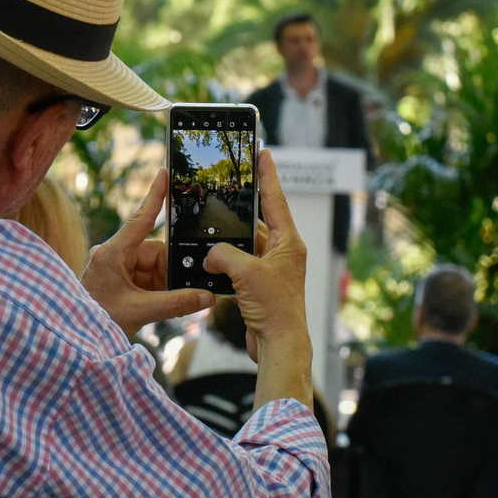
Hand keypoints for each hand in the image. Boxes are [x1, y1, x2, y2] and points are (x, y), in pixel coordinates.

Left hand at [82, 169, 213, 338]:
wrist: (75, 340)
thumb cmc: (97, 322)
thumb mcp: (140, 311)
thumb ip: (176, 303)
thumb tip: (206, 297)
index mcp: (112, 253)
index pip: (140, 219)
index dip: (154, 196)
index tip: (163, 173)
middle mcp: (113, 255)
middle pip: (155, 252)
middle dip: (169, 272)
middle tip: (183, 290)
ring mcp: (115, 268)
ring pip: (153, 268)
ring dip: (163, 285)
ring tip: (159, 305)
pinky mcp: (118, 280)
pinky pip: (146, 279)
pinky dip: (156, 291)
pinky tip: (157, 305)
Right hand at [204, 149, 307, 360]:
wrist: (279, 344)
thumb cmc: (275, 308)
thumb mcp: (245, 273)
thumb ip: (223, 254)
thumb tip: (210, 253)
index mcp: (288, 242)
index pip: (276, 200)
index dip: (268, 175)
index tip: (264, 152)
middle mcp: (283, 252)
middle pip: (258, 223)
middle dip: (240, 212)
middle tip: (226, 189)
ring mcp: (272, 269)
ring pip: (245, 246)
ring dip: (228, 244)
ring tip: (210, 231)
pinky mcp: (261, 286)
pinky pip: (240, 266)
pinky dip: (225, 264)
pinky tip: (209, 262)